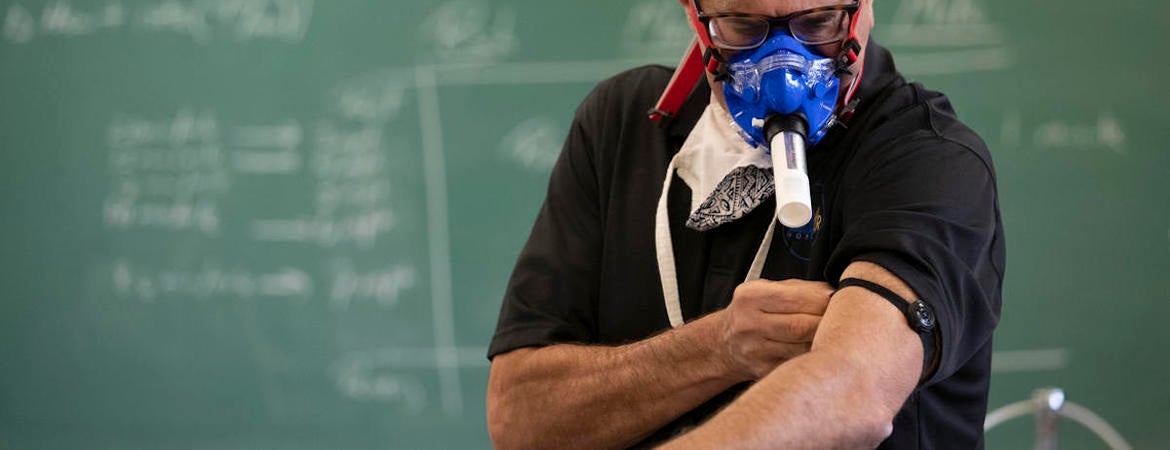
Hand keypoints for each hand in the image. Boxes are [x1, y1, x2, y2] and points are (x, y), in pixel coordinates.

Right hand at [715, 279, 833, 380]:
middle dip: (829, 323)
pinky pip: (798, 363)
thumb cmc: (754, 312)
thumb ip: (800, 289)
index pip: (798, 299)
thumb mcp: (767, 290)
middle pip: (802, 326)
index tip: (843, 301)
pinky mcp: (764, 370)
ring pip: (804, 348)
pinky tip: (821, 352)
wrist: (724, 343)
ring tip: (838, 337)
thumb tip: (837, 293)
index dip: (826, 301)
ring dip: (825, 342)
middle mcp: (749, 324)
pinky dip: (814, 357)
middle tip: (846, 322)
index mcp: (751, 297)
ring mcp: (755, 350)